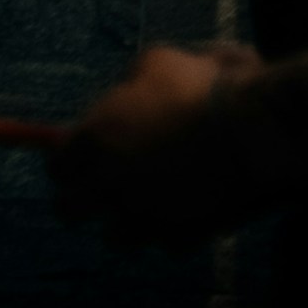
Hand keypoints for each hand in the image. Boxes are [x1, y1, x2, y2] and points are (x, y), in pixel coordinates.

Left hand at [50, 42, 266, 242]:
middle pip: (69, 211)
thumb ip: (131, 82)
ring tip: (142, 209)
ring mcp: (142, 216)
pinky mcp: (179, 237)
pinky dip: (171, 234)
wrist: (250, 132)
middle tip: (94, 195)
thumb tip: (126, 90)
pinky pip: (165, 245)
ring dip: (126, 225)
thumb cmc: (200, 87)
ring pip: (116, 239)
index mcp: (95, 138)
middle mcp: (108, 183)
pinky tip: (183, 216)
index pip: (57, 166)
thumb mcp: (156, 62)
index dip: (65, 164)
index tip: (74, 164)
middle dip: (77, 203)